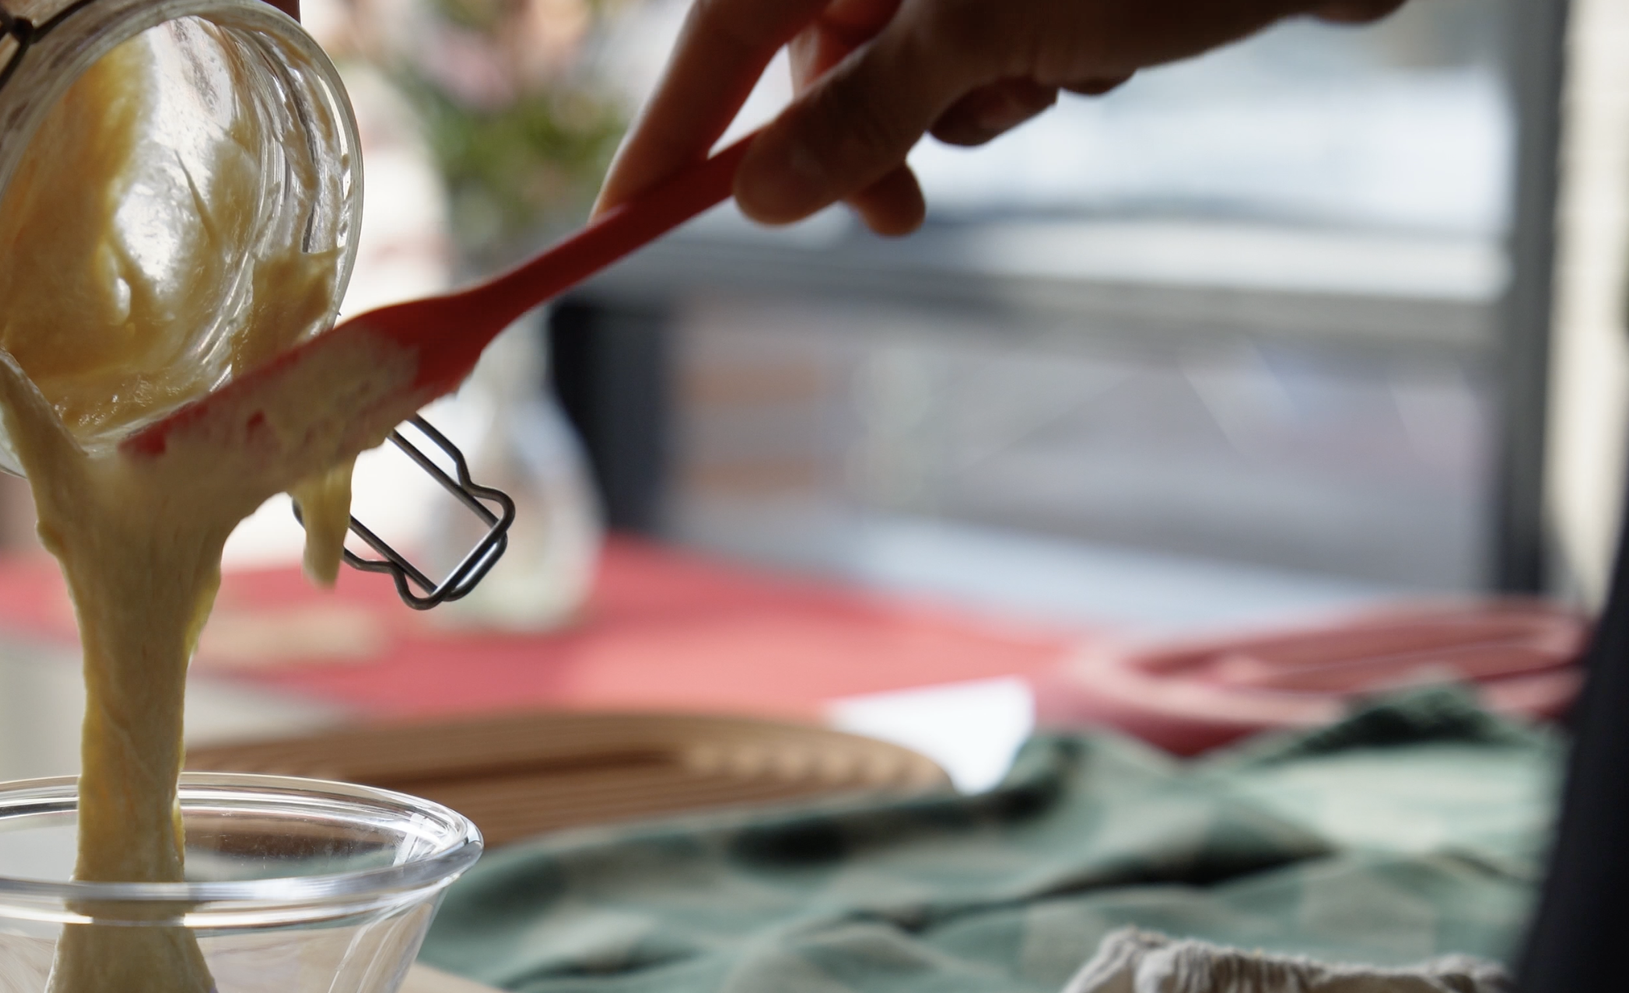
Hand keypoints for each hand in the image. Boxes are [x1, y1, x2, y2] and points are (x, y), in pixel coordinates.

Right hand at [597, 0, 1408, 233]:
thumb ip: (859, 117)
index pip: (727, 23)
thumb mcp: (985, 32)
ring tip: (1065, 68)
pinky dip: (1047, 78)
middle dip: (866, 140)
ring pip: (921, 78)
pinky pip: (1001, 64)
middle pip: (821, 59)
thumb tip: (759, 198)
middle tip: (897, 216)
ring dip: (984, 105)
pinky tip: (1115, 47)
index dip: (677, 121)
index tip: (627, 210)